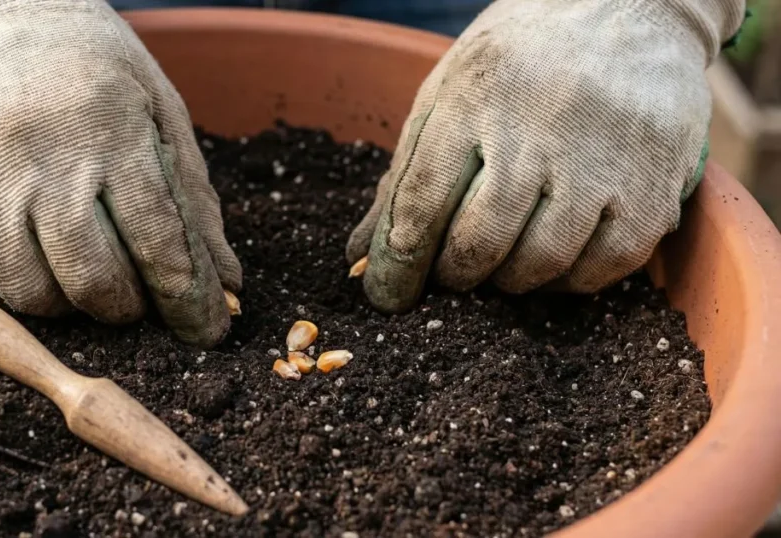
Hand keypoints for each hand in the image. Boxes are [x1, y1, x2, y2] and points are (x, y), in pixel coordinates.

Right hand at [0, 0, 240, 346]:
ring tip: (78, 273)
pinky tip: (26, 262)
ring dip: (69, 306)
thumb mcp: (155, 108)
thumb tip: (225, 283)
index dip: (188, 300)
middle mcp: (34, 161)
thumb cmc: (83, 66)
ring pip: (32, 299)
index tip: (205, 331)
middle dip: (127, 308)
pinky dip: (7, 297)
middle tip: (133, 297)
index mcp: (104, 129)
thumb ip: (191, 197)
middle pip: (94, 283)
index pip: (158, 242)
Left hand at [347, 0, 744, 312]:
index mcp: (472, 98)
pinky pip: (606, 264)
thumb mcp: (449, 92)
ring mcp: (601, 158)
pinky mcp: (654, 184)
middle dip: (455, 275)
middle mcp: (536, 128)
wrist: (631, 6)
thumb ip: (406, 173)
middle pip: (479, 241)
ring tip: (502, 265)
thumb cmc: (522, 60)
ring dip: (511, 281)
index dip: (397, 262)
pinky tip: (556, 262)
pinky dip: (571, 281)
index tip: (388, 294)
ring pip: (541, 261)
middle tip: (454, 273)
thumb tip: (360, 255)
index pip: (420, 202)